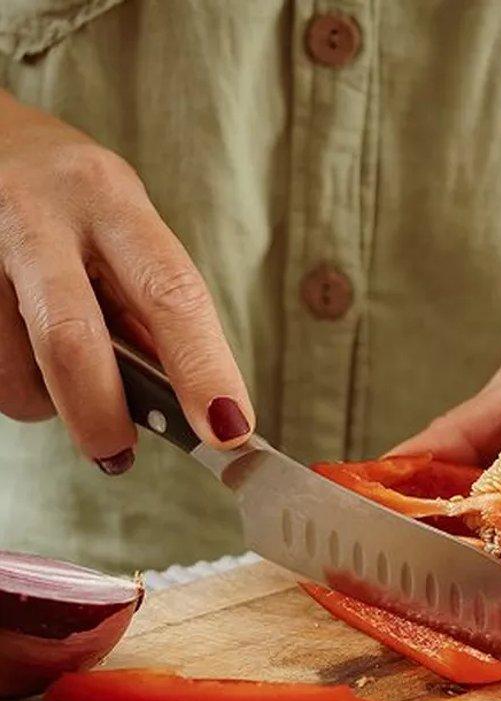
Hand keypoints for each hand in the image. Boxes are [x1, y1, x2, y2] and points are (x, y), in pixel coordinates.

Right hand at [0, 93, 251, 472]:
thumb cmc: (66, 201)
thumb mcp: (121, 229)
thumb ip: (149, 309)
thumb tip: (190, 407)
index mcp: (110, 199)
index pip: (170, 293)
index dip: (203, 369)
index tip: (229, 429)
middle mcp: (38, 212)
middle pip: (71, 337)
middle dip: (100, 412)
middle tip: (116, 452)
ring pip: (11, 365)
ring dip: (44, 400)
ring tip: (57, 379)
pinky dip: (13, 379)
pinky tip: (19, 348)